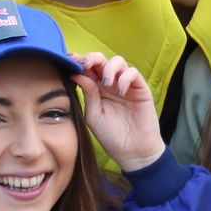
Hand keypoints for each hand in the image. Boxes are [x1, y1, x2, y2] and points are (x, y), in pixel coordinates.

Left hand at [71, 52, 164, 171]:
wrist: (132, 152)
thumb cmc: (111, 136)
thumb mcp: (94, 116)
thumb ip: (88, 95)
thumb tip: (78, 74)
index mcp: (95, 90)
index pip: (87, 69)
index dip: (79, 62)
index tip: (70, 61)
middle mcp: (110, 84)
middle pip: (101, 60)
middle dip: (92, 58)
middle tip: (86, 65)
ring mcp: (126, 85)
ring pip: (118, 61)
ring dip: (109, 67)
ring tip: (105, 83)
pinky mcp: (140, 89)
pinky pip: (133, 73)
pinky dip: (125, 78)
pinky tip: (120, 92)